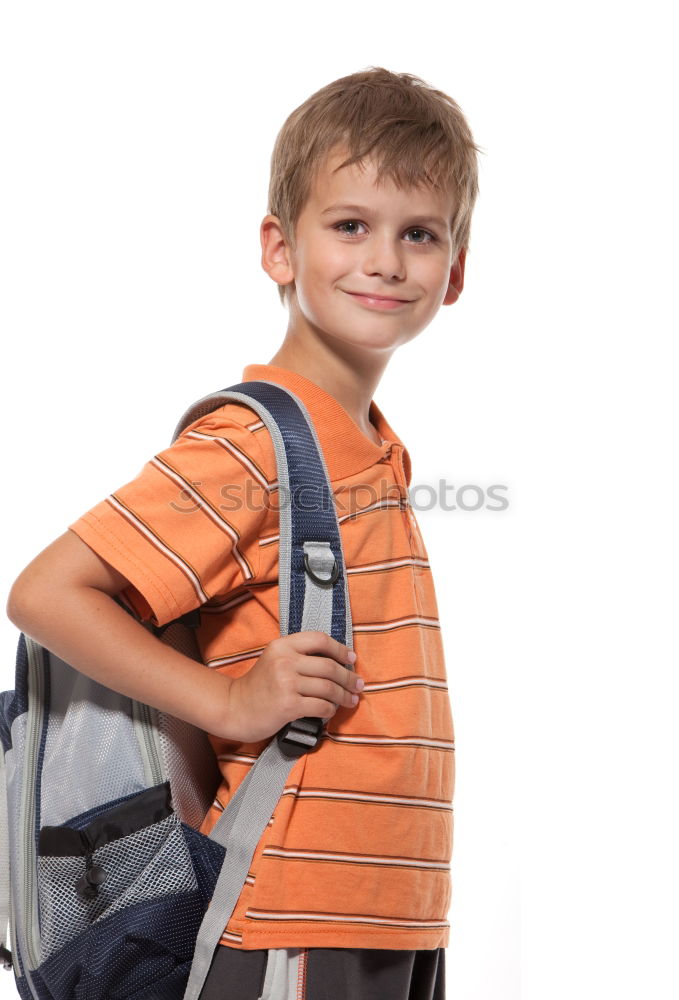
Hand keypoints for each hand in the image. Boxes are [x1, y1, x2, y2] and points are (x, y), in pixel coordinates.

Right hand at [216, 630, 362, 742]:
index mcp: (282, 645)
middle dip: (348, 677)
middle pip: (329, 666)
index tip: (351, 659)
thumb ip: (299, 655)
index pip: (319, 640)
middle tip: (358, 685)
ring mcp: (286, 683)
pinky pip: (321, 706)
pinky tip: (331, 711)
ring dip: (344, 695)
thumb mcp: (275, 659)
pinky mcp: (288, 705)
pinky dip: (331, 710)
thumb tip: (338, 660)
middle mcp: (284, 661)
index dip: (340, 649)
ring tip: (351, 700)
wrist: (235, 708)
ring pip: (328, 687)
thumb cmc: (260, 686)